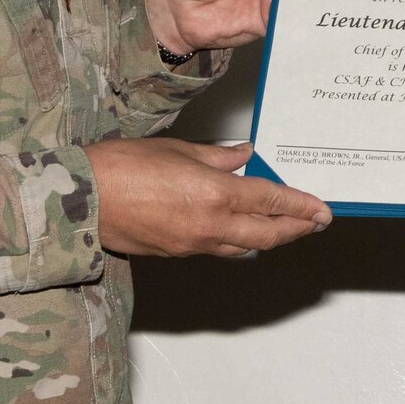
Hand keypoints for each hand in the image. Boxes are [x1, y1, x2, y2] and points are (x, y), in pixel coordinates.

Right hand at [86, 135, 329, 257]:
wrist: (82, 199)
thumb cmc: (124, 165)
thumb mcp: (178, 150)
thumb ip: (218, 157)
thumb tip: (244, 155)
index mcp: (215, 194)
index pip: (272, 202)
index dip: (301, 207)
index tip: (322, 211)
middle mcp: (210, 225)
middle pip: (267, 235)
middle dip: (295, 230)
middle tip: (315, 224)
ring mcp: (193, 245)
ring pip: (244, 248)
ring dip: (268, 239)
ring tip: (285, 229)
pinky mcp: (176, 254)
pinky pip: (217, 250)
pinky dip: (236, 242)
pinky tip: (241, 233)